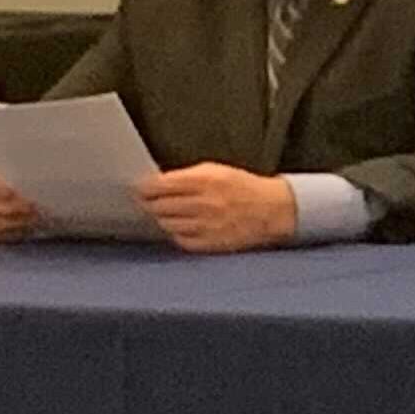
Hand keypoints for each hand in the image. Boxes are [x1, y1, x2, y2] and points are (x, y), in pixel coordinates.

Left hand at [136, 164, 299, 253]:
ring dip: (164, 219)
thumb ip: (186, 176)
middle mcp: (203, 203)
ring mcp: (205, 225)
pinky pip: (179, 239)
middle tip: (151, 203)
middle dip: (151, 204)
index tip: (140, 190)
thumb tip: (156, 184)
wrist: (274, 210)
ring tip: (170, 214)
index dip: (144, 189)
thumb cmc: (244, 188)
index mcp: (204, 180)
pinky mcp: (209, 243)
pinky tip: (184, 226)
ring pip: (166, 224)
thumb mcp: (217, 170)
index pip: (157, 186)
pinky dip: (177, 233)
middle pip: (157, 207)